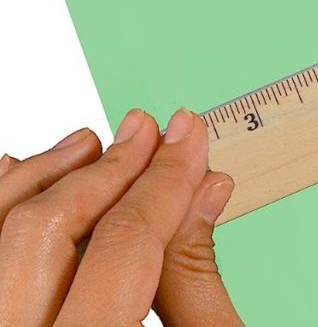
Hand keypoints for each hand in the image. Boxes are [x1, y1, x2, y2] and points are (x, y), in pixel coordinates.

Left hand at [0, 109, 243, 324]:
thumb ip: (195, 280)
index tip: (189, 137)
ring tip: (91, 144)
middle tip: (147, 130)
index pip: (124, 242)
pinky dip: (1, 205)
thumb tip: (205, 190)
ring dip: (46, 177)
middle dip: (109, 169)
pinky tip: (22, 173)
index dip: (165, 181)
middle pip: (50, 229)